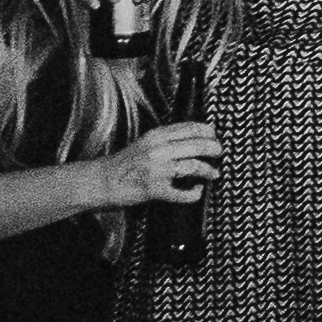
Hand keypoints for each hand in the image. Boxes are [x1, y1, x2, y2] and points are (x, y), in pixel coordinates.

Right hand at [104, 118, 224, 208]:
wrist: (101, 181)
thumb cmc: (124, 163)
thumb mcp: (145, 142)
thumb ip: (167, 139)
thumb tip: (196, 138)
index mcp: (156, 135)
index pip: (191, 128)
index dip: (209, 132)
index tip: (215, 137)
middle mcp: (158, 149)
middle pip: (198, 145)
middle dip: (215, 149)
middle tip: (220, 153)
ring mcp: (157, 170)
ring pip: (195, 166)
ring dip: (209, 171)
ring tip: (214, 174)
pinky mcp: (155, 189)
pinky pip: (183, 193)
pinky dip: (194, 194)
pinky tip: (197, 190)